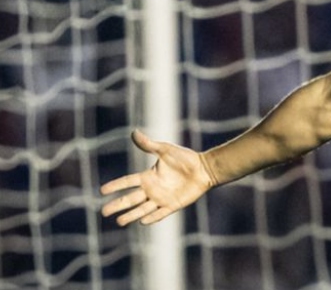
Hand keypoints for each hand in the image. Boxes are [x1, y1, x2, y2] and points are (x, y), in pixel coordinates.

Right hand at [100, 130, 215, 225]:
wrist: (204, 168)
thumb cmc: (185, 158)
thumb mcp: (166, 150)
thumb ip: (149, 144)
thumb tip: (134, 132)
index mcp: (148, 176)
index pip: (127, 182)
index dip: (115, 186)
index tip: (102, 191)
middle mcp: (152, 189)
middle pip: (130, 199)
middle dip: (117, 205)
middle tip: (104, 212)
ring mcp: (161, 199)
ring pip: (142, 209)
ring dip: (131, 215)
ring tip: (119, 221)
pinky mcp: (172, 206)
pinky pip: (160, 214)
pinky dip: (152, 218)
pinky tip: (143, 221)